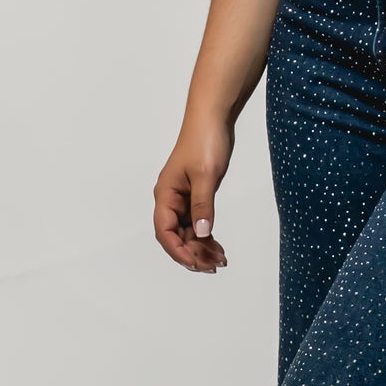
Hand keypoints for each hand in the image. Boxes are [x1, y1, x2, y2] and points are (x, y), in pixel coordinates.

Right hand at [153, 112, 235, 272]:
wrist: (214, 118)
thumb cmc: (205, 141)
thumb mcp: (206, 176)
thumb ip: (202, 206)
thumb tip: (201, 234)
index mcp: (165, 194)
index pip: (165, 231)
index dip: (178, 251)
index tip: (196, 264)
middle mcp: (170, 198)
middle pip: (175, 236)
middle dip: (192, 253)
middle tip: (214, 266)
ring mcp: (182, 198)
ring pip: (187, 232)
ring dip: (200, 247)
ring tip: (219, 261)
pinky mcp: (195, 195)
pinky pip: (196, 222)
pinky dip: (206, 236)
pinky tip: (218, 247)